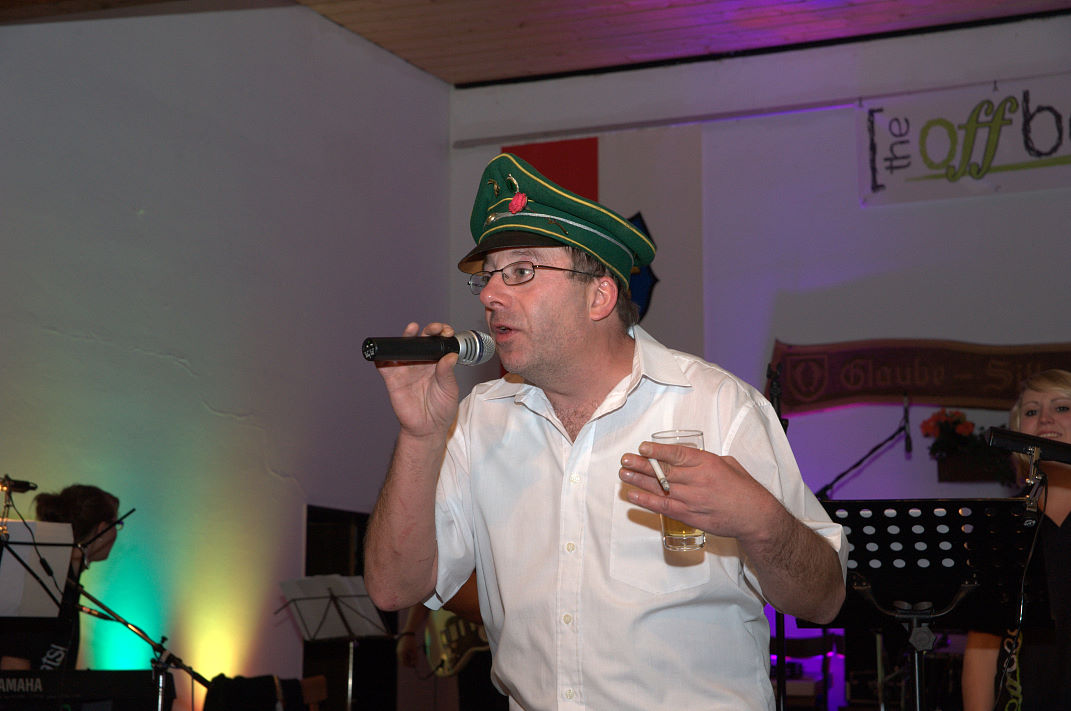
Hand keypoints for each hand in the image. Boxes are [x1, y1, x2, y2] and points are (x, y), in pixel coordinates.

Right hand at [376, 322, 460, 437]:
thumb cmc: (442, 409)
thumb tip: (451, 355)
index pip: (438, 343)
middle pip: (420, 341)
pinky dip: (381, 356)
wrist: (428, 429)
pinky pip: (384, 365)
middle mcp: (421, 363)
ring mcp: (406, 369)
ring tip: (411, 330)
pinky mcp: (393, 379)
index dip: (441, 333)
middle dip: (427, 331)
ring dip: (404, 337)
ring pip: (402, 348)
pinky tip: (383, 351)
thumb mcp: (449, 390)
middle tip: (432, 330)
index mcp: (437, 363)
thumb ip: (447, 372)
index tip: (446, 332)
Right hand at [396, 633, 419, 667]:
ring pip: (403, 657)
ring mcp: (398, 650)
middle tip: (414, 661)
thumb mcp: (414, 649)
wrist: (407, 632)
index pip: (403, 663)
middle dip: (409, 662)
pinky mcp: (399, 648)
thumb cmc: (411, 641)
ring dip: (408, 658)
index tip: (413, 666)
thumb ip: (415, 657)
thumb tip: (416, 664)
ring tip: (414, 655)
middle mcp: (398, 652)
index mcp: (401, 653)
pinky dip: (407, 655)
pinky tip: (411, 652)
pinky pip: (402, 654)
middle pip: (403, 661)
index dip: (409, 665)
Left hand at [618, 441, 775, 540]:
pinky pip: (663, 507)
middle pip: (663, 471)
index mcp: (707, 463)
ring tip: (624, 474)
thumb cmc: (743, 488)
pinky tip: (633, 496)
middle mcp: (698, 480)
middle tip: (625, 460)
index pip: (677, 454)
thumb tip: (687, 457)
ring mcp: (692, 499)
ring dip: (639, 481)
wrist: (754, 516)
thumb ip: (705, 460)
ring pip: (660, 488)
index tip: (642, 447)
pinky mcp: (689, 515)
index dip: (657, 450)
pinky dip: (646, 501)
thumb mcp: (727, 464)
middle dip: (641, 465)